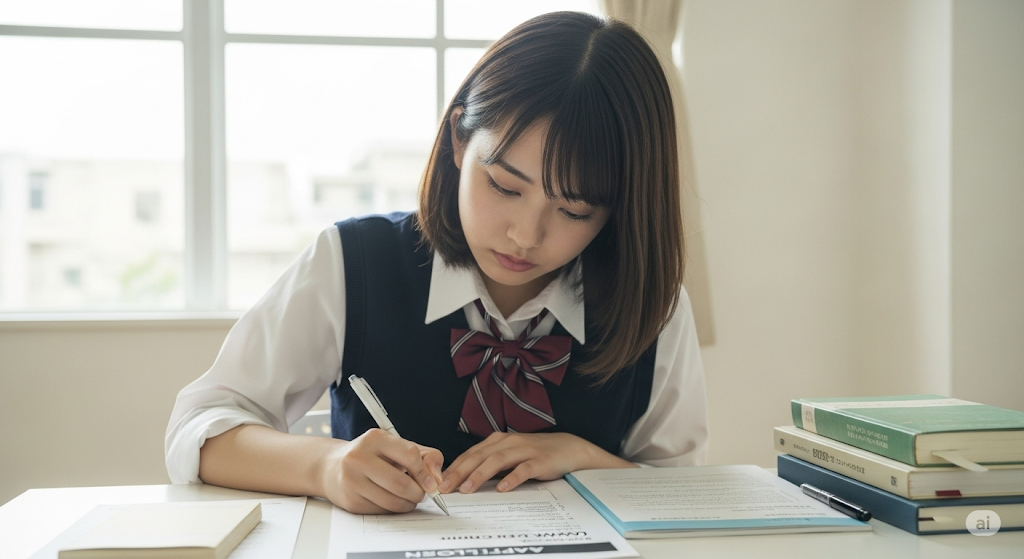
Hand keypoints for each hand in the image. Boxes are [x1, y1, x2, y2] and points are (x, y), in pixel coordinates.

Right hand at [319, 429, 443, 513]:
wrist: (333, 467)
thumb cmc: (371, 456)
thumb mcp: (397, 447)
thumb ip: (424, 456)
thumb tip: (437, 478)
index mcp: (375, 438)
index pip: (410, 456)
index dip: (426, 473)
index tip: (432, 483)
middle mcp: (359, 457)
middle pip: (401, 483)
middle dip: (418, 493)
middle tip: (422, 494)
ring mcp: (352, 480)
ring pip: (392, 501)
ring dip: (408, 504)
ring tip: (409, 498)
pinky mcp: (350, 500)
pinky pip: (381, 510)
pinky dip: (393, 509)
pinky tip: (391, 500)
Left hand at [439, 432, 636, 493]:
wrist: (569, 448)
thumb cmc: (536, 454)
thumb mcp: (510, 457)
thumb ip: (490, 465)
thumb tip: (464, 480)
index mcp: (498, 441)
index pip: (470, 454)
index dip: (454, 467)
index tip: (439, 481)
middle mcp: (508, 442)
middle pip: (478, 456)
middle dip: (459, 472)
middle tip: (445, 487)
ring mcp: (524, 450)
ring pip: (496, 461)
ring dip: (479, 475)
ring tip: (467, 489)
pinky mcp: (539, 460)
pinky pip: (523, 469)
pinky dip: (511, 478)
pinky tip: (502, 488)